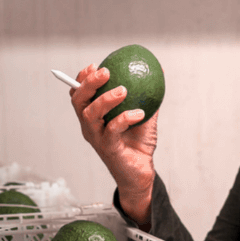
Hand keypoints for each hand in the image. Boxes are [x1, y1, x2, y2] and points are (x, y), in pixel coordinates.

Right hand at [69, 63, 157, 227]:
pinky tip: (139, 113)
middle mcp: (90, 127)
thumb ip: (148, 97)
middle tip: (106, 72)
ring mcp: (97, 139)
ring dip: (105, 99)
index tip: (96, 65)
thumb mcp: (144, 117)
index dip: (82, 79)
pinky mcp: (108, 149)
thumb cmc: (139, 145)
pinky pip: (112, 130)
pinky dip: (125, 118)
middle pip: (78, 101)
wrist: (141, 175)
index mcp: (93, 117)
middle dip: (88, 83)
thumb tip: (161, 74)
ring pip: (90, 114)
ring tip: (123, 90)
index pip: (79, 95)